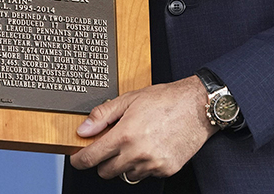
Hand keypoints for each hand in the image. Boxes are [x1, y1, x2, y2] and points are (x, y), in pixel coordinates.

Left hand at [70, 76, 215, 181]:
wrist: (196, 106)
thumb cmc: (164, 99)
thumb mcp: (128, 100)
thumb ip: (102, 116)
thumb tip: (83, 129)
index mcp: (124, 135)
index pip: (92, 157)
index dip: (80, 160)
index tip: (77, 159)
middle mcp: (137, 153)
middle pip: (106, 171)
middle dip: (103, 161)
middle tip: (110, 146)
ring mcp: (153, 164)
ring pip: (126, 175)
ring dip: (123, 164)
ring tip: (133, 144)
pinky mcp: (166, 170)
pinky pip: (145, 174)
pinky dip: (142, 165)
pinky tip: (149, 148)